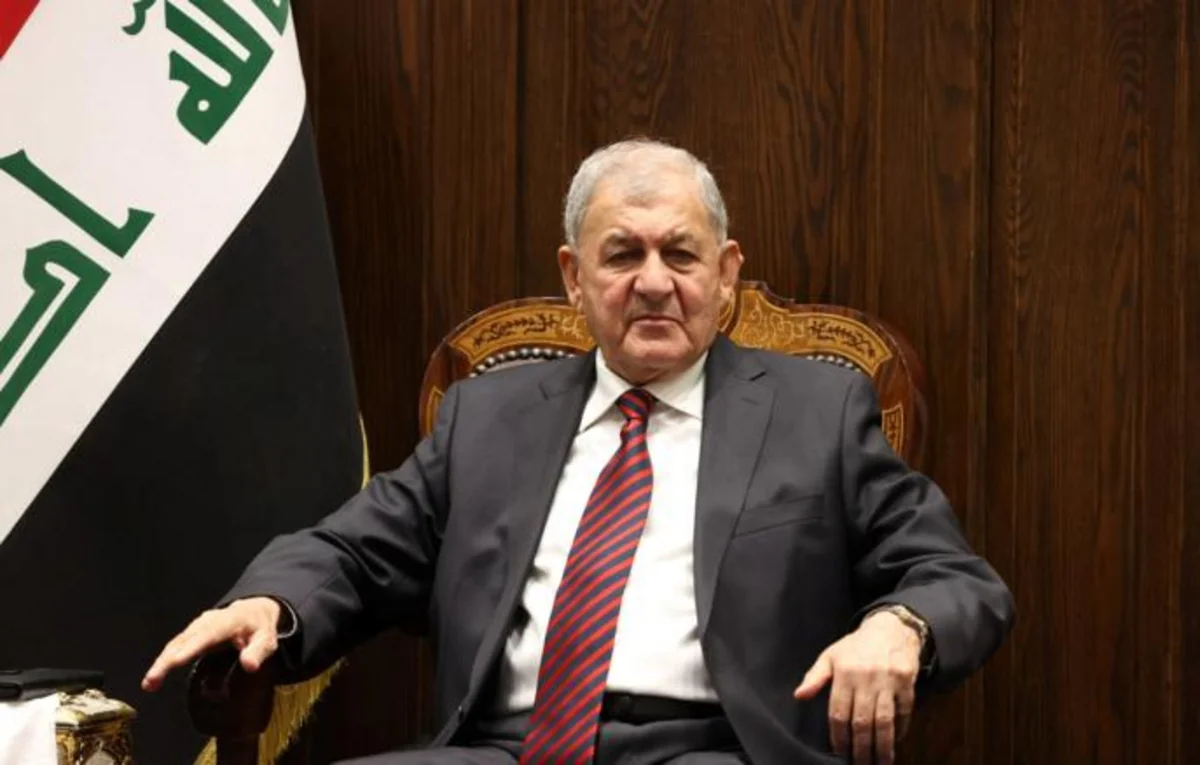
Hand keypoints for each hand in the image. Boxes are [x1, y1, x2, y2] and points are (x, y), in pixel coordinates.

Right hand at [141, 596, 281, 691]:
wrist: (252, 612)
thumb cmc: (259, 627)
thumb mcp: (267, 639)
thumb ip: (258, 651)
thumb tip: (249, 665)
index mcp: (228, 621)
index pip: (207, 634)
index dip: (191, 647)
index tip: (176, 660)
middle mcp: (207, 622)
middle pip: (184, 640)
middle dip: (166, 659)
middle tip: (152, 680)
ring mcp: (197, 627)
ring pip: (175, 643)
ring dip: (160, 663)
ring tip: (149, 684)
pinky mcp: (191, 635)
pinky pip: (175, 646)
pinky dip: (163, 661)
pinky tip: (154, 678)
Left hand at [792, 610, 921, 763]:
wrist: (890, 628)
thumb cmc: (856, 646)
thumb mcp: (831, 656)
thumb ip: (815, 677)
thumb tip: (799, 696)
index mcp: (844, 672)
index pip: (838, 712)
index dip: (838, 736)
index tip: (840, 752)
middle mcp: (866, 677)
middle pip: (861, 721)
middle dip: (860, 747)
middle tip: (859, 764)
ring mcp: (888, 680)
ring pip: (884, 720)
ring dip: (882, 745)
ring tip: (880, 762)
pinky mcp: (907, 682)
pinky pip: (905, 711)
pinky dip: (902, 728)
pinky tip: (896, 741)